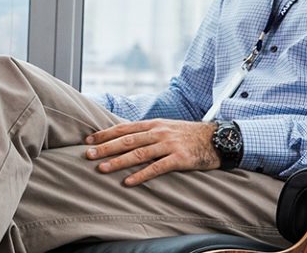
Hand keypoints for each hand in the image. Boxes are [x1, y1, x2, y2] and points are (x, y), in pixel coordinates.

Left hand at [84, 119, 222, 186]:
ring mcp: (169, 145)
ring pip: (138, 153)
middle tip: (88, 154)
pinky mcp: (179, 159)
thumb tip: (125, 137)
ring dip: (118, 161)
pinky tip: (128, 182)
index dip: (105, 134)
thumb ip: (148, 132)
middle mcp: (159, 132)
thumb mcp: (167, 127)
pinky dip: (141, 175)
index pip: (124, 128)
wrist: (218, 139)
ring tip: (102, 168)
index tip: (88, 140)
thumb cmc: (189, 135)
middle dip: (105, 147)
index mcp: (154, 124)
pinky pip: (156, 168)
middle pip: (127, 140)